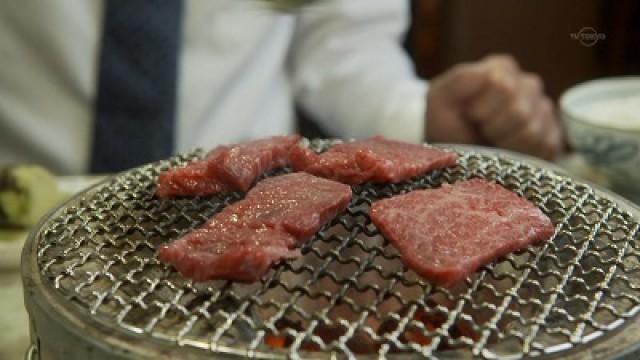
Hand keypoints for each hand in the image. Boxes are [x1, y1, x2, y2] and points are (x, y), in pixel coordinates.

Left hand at [425, 55, 564, 159]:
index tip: (469, 115)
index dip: (481, 109)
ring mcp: (543, 110)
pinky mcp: (552, 135)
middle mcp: (528, 85)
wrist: (454, 150)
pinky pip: (545, 147)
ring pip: (533, 131)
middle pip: (520, 110)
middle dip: (492, 128)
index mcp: (502, 69)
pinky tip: (507, 150)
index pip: (503, 86)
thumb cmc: (446, 122)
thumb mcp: (440, 97)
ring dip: (505, 143)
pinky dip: (522, 154)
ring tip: (492, 140)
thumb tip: (491, 76)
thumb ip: (461, 80)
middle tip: (480, 131)